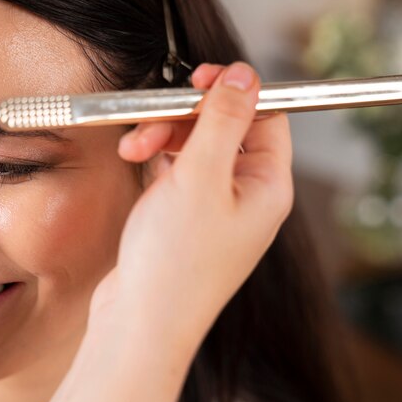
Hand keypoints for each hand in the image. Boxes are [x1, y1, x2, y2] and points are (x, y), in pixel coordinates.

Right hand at [90, 62, 293, 342]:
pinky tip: (136, 160)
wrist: (139, 325)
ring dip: (163, 137)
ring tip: (133, 148)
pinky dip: (156, 161)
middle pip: (226, 130)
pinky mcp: (186, 219)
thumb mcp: (200, 178)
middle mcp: (247, 197)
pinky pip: (177, 172)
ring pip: (196, 149)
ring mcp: (215, 209)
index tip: (199, 80)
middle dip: (186, 118)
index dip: (235, 93)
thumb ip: (223, 121)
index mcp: (268, 187)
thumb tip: (245, 76)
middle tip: (153, 118)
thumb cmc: (174, 264)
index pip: (266, 118)